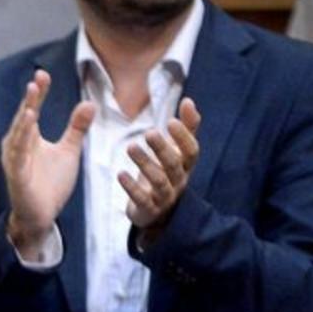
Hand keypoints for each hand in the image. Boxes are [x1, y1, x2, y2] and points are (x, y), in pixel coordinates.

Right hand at [1, 68, 94, 256]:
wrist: (42, 216)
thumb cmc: (50, 184)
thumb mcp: (68, 151)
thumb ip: (76, 128)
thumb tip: (89, 103)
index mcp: (28, 137)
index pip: (32, 109)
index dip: (38, 93)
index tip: (43, 74)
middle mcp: (18, 145)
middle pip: (24, 117)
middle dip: (30, 99)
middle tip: (37, 80)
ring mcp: (15, 161)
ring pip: (19, 135)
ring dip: (24, 118)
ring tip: (32, 101)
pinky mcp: (17, 176)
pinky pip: (19, 156)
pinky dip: (22, 141)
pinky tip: (28, 127)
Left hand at [120, 97, 201, 232]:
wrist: (158, 210)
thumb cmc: (168, 172)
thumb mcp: (178, 150)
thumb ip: (186, 128)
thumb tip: (189, 100)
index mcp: (186, 165)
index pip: (191, 151)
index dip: (183, 137)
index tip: (170, 121)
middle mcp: (179, 180)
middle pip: (174, 164)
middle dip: (162, 148)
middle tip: (149, 133)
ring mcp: (165, 196)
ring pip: (159, 181)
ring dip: (145, 164)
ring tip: (130, 147)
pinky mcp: (149, 209)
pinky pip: (142, 199)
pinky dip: (131, 187)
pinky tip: (120, 174)